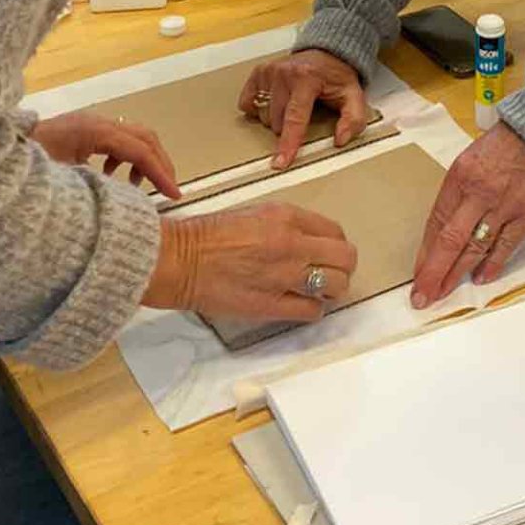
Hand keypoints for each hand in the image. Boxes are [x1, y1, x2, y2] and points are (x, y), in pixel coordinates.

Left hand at [29, 111, 178, 200]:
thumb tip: (128, 200)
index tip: (175, 195)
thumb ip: (98, 189)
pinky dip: (125, 158)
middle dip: (160, 163)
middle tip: (169, 190)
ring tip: (139, 187)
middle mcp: (96, 122)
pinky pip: (116, 140)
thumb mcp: (62, 184)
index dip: (161, 173)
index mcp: (94, 131)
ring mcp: (89, 124)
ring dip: (144, 160)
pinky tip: (113, 179)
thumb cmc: (22, 172)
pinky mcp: (82, 132)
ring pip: (132, 136)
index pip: (140, 150)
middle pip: (143, 137)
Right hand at [142, 201, 357, 325]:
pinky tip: (301, 304)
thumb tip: (309, 239)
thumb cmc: (207, 235)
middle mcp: (291, 244)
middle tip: (331, 273)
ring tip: (317, 291)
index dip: (336, 244)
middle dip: (342, 267)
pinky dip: (312, 310)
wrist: (179, 260)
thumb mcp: (253, 212)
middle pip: (345, 258)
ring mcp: (284, 276)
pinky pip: (312, 312)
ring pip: (336, 286)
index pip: (335, 231)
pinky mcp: (272, 305)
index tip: (329, 252)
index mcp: (286, 216)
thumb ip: (286, 223)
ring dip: (331, 290)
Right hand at [237, 49, 369, 170]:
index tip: (280, 162)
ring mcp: (269, 72)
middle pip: (276, 121)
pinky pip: (248, 102)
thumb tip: (340, 139)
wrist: (327, 52)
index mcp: (307, 79)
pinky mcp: (259, 72)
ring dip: (275, 118)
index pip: (295, 118)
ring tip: (291, 105)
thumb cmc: (337, 76)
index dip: (288, 143)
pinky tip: (273, 102)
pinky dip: (259, 108)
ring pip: (263, 114)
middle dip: (288, 127)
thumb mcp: (354, 96)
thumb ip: (353, 119)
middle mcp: (284, 73)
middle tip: (305, 113)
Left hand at [412, 122, 524, 307]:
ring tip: (444, 294)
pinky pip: (506, 245)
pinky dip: (493, 264)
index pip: (436, 222)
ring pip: (475, 248)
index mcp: (460, 177)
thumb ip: (458, 193)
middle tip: (422, 297)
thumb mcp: (469, 160)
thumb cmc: (504, 144)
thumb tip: (445, 228)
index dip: (425, 252)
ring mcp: (504, 205)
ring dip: (458, 274)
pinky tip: (481, 279)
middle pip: (450, 240)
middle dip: (434, 273)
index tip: (417, 274)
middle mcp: (478, 193)